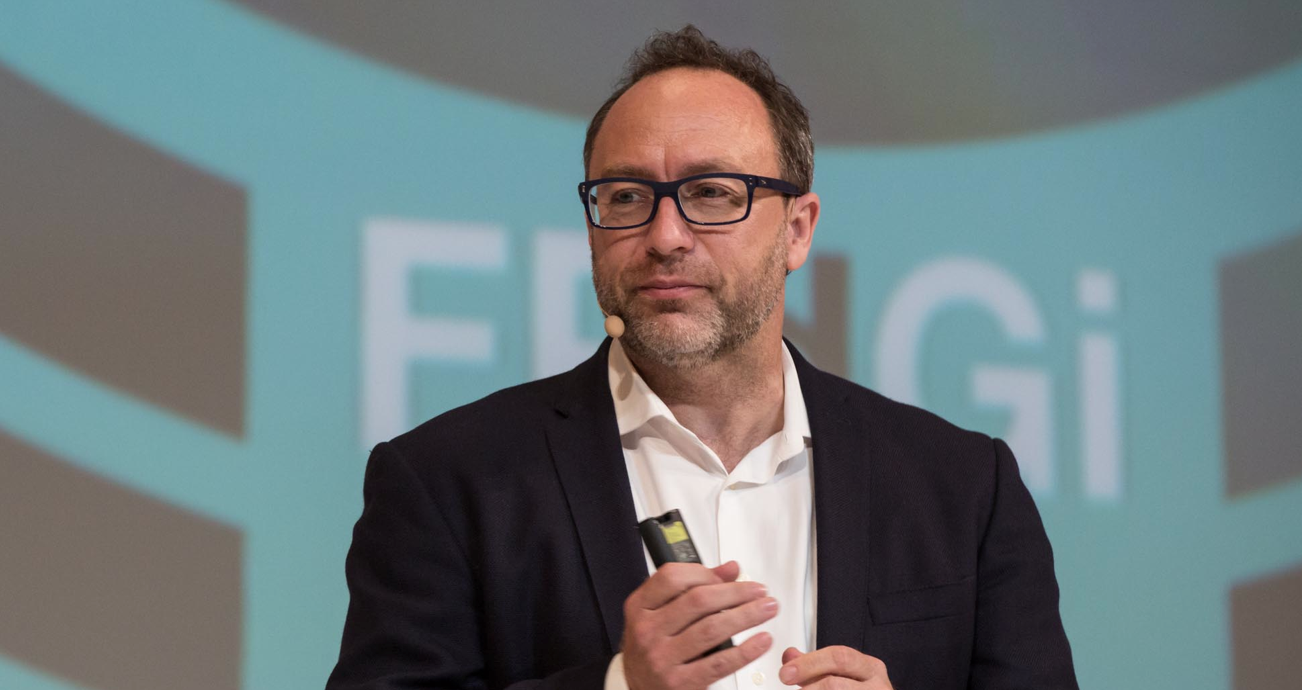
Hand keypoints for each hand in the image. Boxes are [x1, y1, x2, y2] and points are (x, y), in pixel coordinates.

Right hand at [622, 560, 777, 689]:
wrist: (637, 686)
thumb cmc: (652, 645)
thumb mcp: (661, 612)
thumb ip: (693, 587)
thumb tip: (730, 569)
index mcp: (640, 607)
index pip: (672, 577)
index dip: (705, 572)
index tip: (728, 577)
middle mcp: (648, 631)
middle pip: (698, 601)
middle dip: (736, 592)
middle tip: (759, 591)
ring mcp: (662, 657)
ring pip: (712, 629)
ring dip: (746, 616)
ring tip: (766, 609)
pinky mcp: (680, 682)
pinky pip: (719, 663)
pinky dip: (745, 651)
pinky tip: (761, 641)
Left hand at [778, 646, 892, 687]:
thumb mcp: (842, 676)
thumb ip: (815, 666)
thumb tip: (790, 655)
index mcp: (871, 669)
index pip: (839, 657)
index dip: (808, 663)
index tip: (786, 670)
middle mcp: (878, 687)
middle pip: (835, 683)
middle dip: (806, 678)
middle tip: (785, 679)